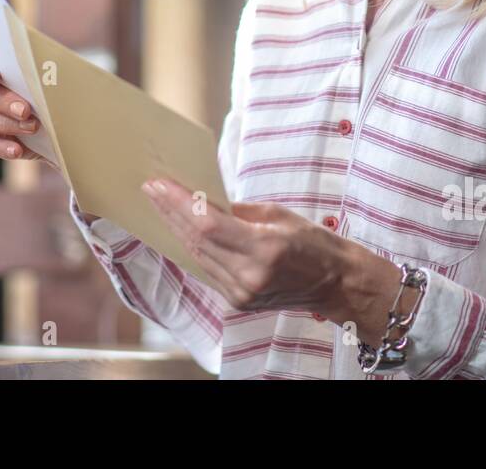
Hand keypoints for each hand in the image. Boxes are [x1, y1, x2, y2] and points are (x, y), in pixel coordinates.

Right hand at [0, 44, 46, 163]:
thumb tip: (49, 70)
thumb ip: (46, 68)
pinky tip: (17, 150)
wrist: (67, 121)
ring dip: (4, 123)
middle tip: (25, 110)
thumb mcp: (57, 75)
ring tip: (32, 127)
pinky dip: (0, 147)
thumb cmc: (58, 88)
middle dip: (1, 100)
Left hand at [141, 177, 408, 342]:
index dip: (179, 204)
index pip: (208, 225)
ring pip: (198, 257)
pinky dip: (193, 248)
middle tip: (150, 188)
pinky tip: (179, 230)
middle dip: (170, 213)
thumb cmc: (312, 241)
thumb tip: (202, 200)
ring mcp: (241, 293)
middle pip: (197, 241)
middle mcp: (249, 275)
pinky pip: (208, 270)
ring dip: (176, 230)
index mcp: (264, 248)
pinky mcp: (238, 301)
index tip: (159, 184)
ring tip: (159, 205)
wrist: (334, 282)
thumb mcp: (277, 215)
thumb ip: (237, 211)